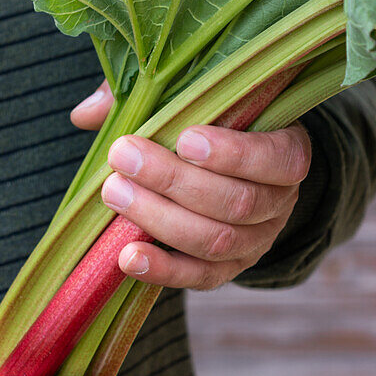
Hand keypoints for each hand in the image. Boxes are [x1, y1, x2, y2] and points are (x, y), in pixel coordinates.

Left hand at [72, 83, 310, 290]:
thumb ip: (152, 98)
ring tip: (114, 192)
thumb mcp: (198, 101)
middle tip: (124, 156)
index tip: (185, 138)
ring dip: (159, 218)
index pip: (276, 159)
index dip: (234, 154)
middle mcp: (280, 201)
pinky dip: (162, 269)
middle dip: (174, 180)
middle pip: (236, 202)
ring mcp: (256, 241)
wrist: (234, 176)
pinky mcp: (228, 270)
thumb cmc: (213, 126)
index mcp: (288, 152)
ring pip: (216, 241)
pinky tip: (126, 256)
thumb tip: (87, 113)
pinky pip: (199, 277)